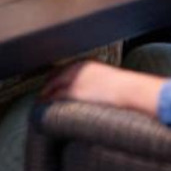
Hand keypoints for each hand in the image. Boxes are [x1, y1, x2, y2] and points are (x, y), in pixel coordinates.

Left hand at [41, 60, 164, 114]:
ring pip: (51, 86)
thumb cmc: (125, 88)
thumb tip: (94, 90)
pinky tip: (43, 106)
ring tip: (40, 102)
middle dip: (46, 85)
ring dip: (44, 94)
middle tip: (41, 95)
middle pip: (53, 76)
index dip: (53, 78)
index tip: (49, 85)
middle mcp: (76, 69)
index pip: (61, 69)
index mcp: (84, 64)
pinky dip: (46, 101)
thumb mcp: (107, 78)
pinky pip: (54, 96)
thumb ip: (95, 80)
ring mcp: (73, 79)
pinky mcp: (73, 91)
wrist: (130, 90)